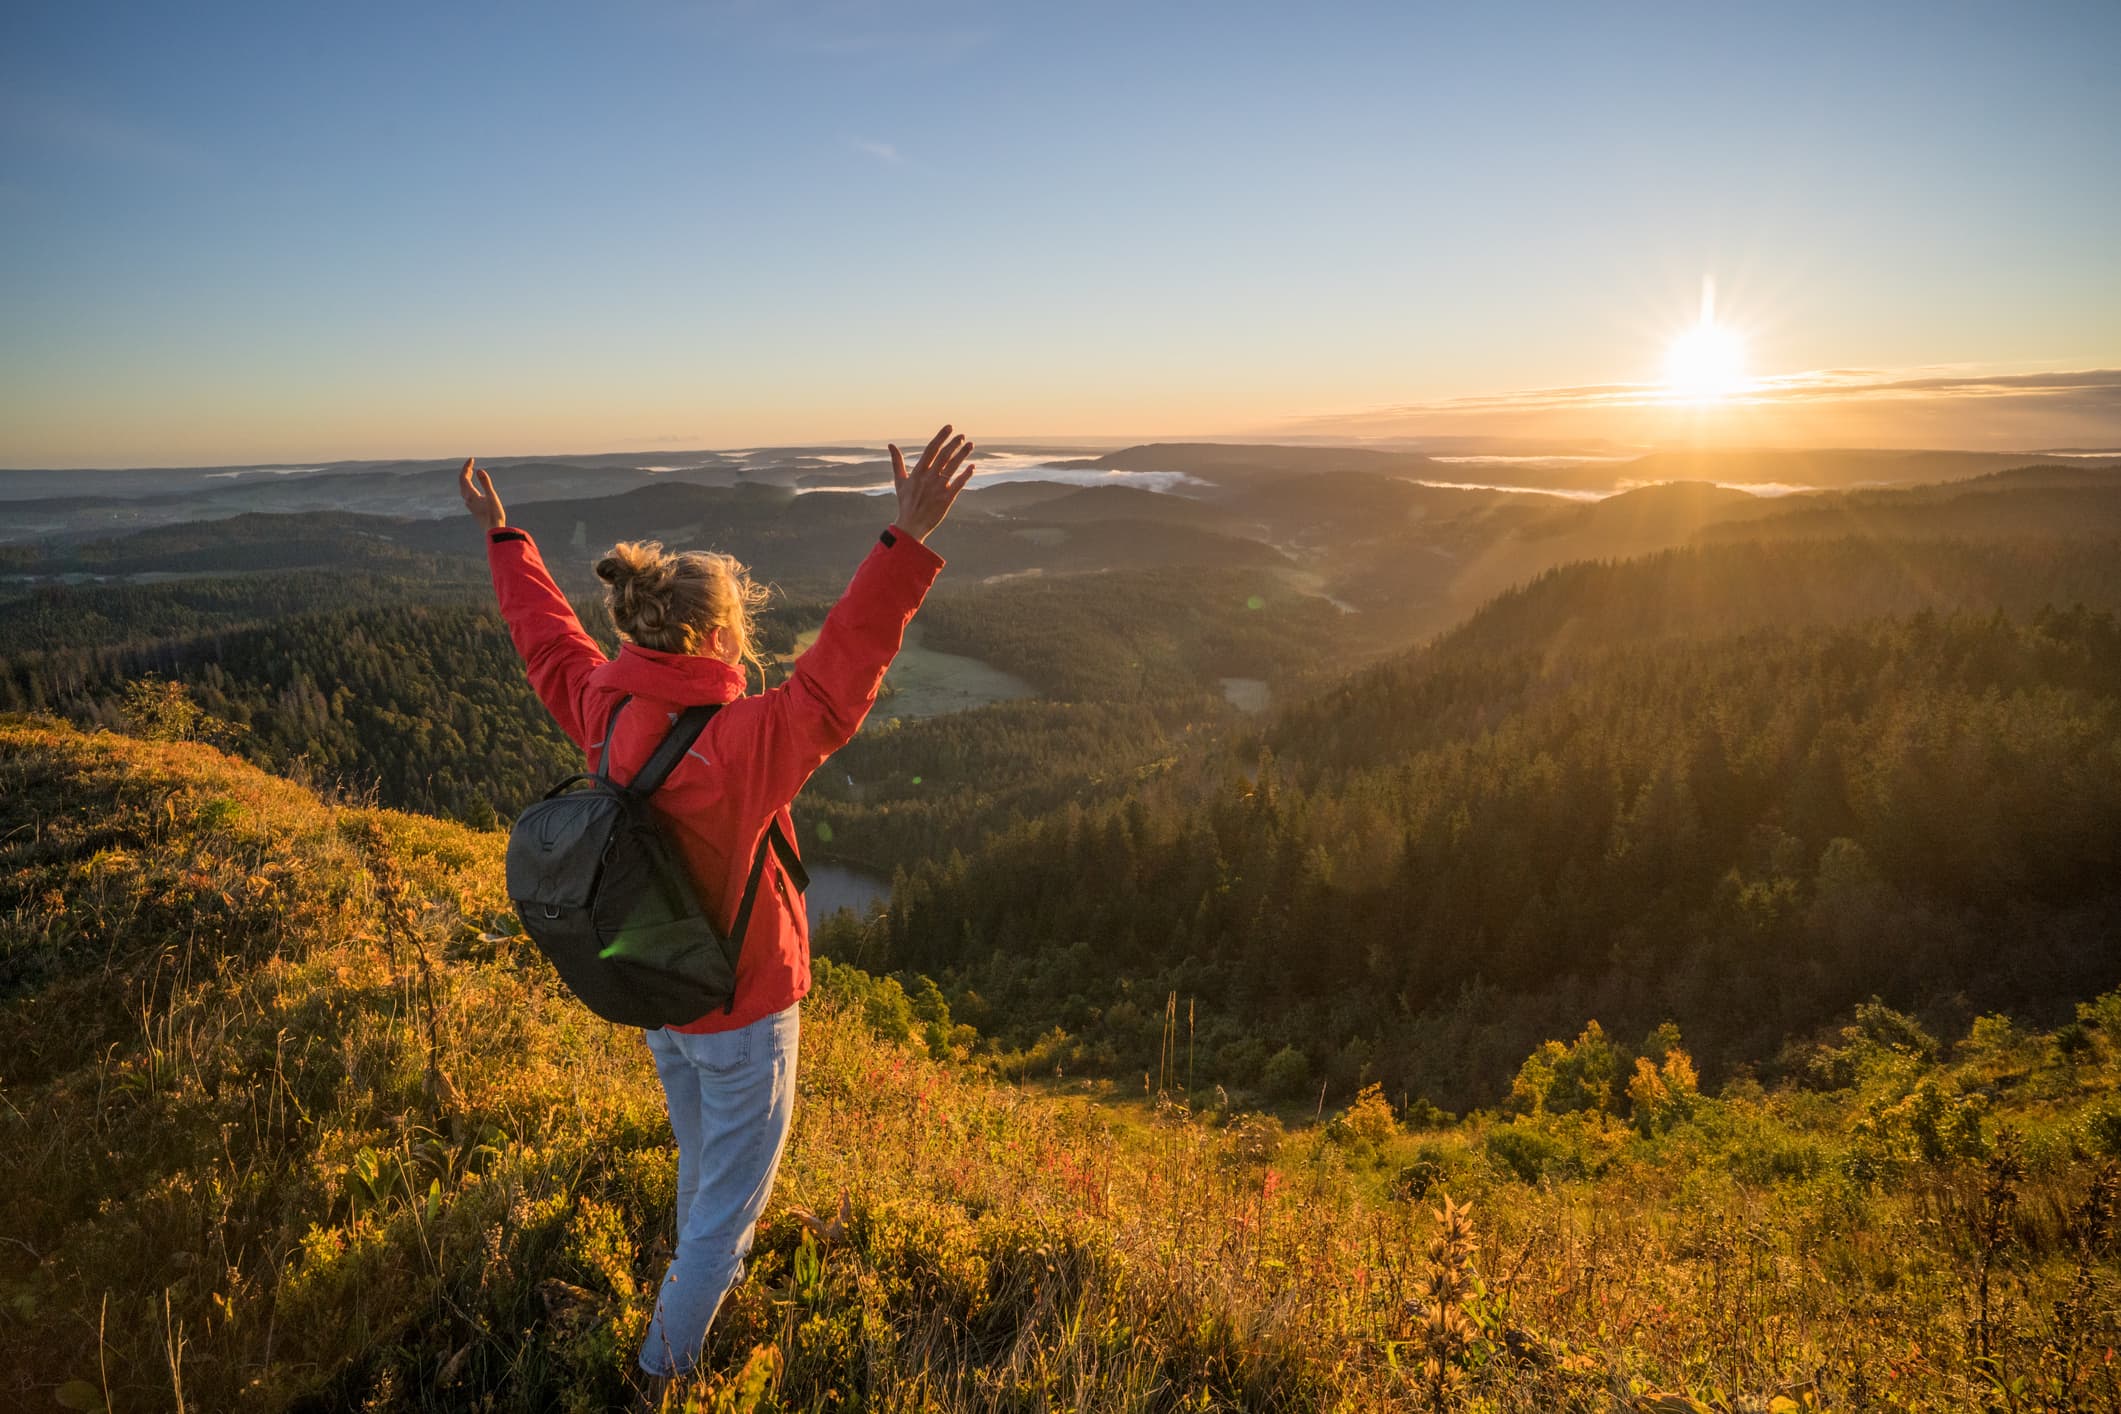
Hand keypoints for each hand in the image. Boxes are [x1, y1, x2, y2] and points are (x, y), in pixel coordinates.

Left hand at [458, 457, 504, 530]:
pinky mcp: (473, 508)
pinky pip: (466, 493)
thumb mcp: (492, 497)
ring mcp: (470, 504)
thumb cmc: (494, 515)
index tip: (472, 459)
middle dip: (465, 471)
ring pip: (463, 488)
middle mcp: (468, 499)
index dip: (466, 467)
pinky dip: (468, 485)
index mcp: (471, 495)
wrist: (493, 531)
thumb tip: (479, 470)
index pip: (464, 477)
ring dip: (466, 478)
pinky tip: (473, 487)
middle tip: (471, 463)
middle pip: (462, 482)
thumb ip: (486, 483)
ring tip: (471, 471)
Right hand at [889, 425, 974, 542]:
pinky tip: (972, 466)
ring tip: (970, 445)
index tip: (949, 427)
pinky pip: (959, 484)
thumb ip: (896, 462)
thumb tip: (890, 445)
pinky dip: (966, 474)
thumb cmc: (905, 502)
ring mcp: (938, 488)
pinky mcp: (946, 499)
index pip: (931, 449)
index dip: (941, 437)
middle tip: (963, 436)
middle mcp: (929, 478)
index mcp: (918, 472)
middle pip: (944, 456)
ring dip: (962, 455)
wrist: (911, 525)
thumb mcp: (899, 481)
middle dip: (954, 444)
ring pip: (953, 467)